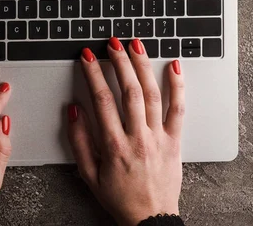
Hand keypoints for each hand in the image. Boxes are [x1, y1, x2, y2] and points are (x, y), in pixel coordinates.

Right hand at [67, 38, 184, 225]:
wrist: (151, 219)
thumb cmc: (119, 197)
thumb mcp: (89, 175)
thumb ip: (79, 140)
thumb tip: (73, 109)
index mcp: (115, 146)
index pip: (102, 100)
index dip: (93, 74)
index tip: (88, 57)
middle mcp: (138, 138)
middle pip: (129, 91)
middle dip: (119, 62)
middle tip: (112, 43)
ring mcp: (159, 137)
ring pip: (152, 94)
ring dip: (143, 66)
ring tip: (135, 45)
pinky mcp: (175, 140)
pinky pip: (178, 109)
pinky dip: (178, 86)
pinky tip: (174, 66)